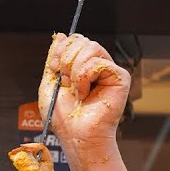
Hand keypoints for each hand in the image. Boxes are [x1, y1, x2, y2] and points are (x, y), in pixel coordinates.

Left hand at [37, 33, 129, 149]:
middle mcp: (97, 65)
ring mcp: (109, 70)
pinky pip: (98, 62)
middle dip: (67, 61)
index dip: (62, 49)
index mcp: (81, 66)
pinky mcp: (120, 77)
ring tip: (78, 91)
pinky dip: (85, 77)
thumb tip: (61, 36)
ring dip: (76, 71)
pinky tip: (86, 94)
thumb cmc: (63, 116)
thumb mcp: (50, 83)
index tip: (54, 68)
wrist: (75, 134)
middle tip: (66, 83)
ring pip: (91, 47)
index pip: (75, 40)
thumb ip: (54, 59)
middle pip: (82, 40)